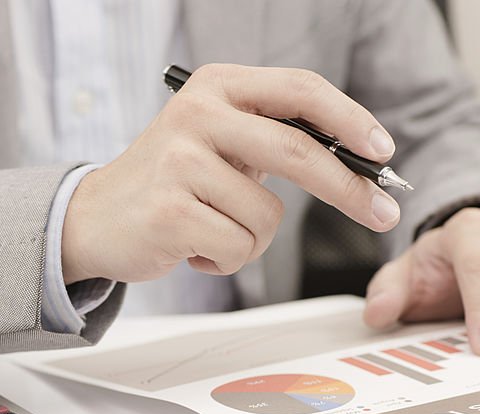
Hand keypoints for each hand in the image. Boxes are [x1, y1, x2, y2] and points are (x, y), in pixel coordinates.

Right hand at [61, 63, 400, 283]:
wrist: (95, 218)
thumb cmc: (170, 183)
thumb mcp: (219, 142)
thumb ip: (275, 140)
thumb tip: (359, 164)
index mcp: (216, 87)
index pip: (300, 90)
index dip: (350, 120)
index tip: (384, 151)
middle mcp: (197, 115)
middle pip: (298, 151)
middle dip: (349, 190)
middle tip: (382, 214)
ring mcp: (180, 162)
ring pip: (267, 217)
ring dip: (253, 239)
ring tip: (214, 230)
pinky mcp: (169, 211)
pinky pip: (237, 248)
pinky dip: (225, 259)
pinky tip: (193, 246)